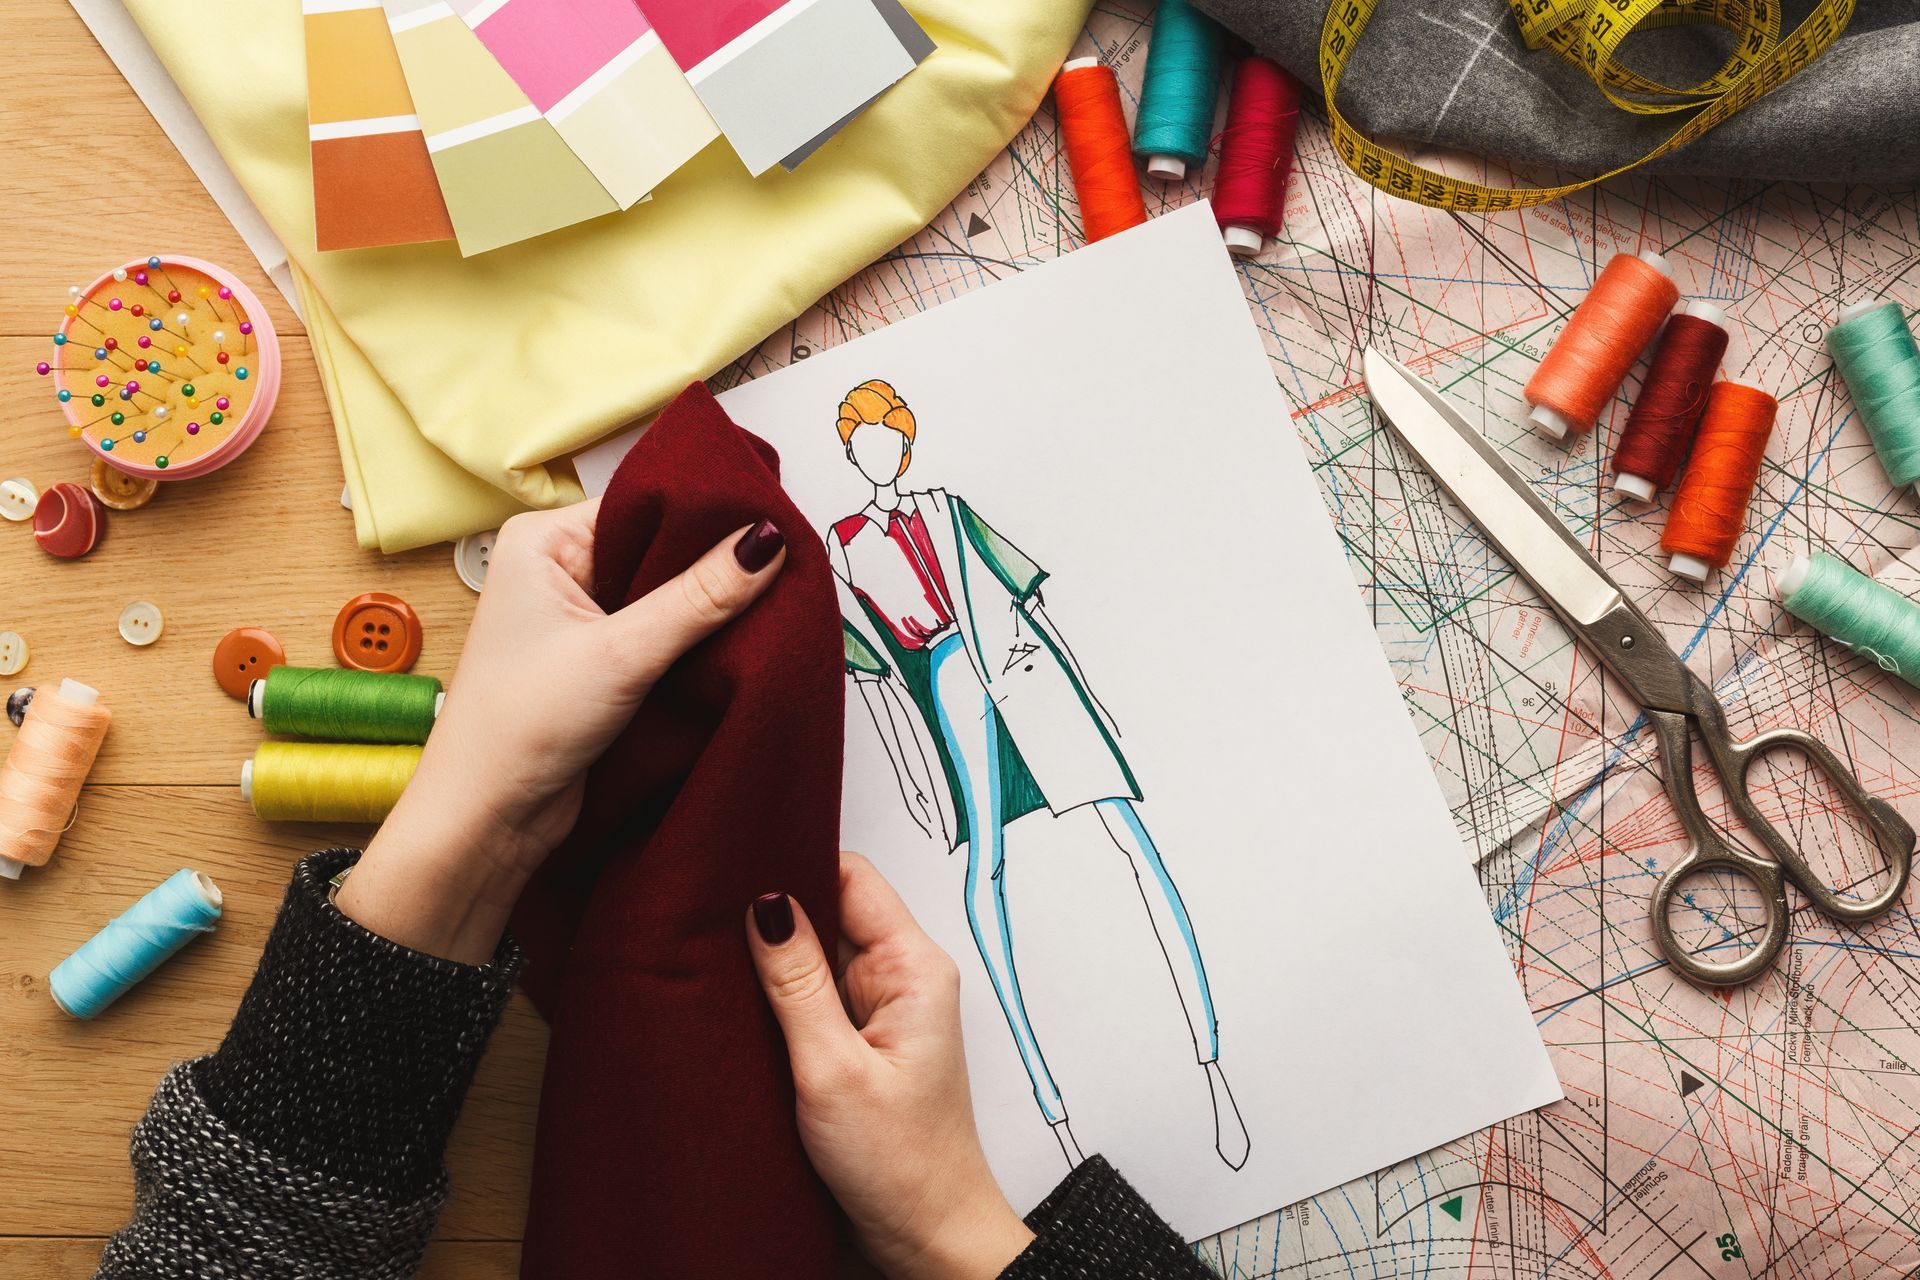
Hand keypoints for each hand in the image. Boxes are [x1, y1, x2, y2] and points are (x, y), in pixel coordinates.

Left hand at [336, 500, 786, 962]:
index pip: (644, 504)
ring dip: (707, 611)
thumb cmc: (517, 729)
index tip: (771, 525)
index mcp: (543, 541)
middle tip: (781, 572)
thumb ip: (700, 596)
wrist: (487, 821)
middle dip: (713, 566)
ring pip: (666, 596)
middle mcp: (559, 570)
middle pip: (659, 548)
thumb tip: (764, 540)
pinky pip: (663, 636)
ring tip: (767, 610)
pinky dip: (695, 645)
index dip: (706, 515)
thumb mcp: (621, 653)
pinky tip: (733, 648)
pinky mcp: (602, 662)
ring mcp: (581, 618)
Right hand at [748, 854, 1033, 1279]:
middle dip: (774, 914)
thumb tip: (764, 902)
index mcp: (914, 968)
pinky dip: (777, 1001)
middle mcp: (901, 978)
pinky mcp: (859, 1043)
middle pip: (830, 909)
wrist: (926, 1240)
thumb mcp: (833, 1071)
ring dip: (772, 964)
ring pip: (815, 955)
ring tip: (715, 968)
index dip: (794, 861)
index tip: (733, 865)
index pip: (852, 876)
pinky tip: (740, 1011)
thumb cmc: (900, 1166)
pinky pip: (812, 998)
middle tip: (706, 921)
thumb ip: (797, 984)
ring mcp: (880, 1011)